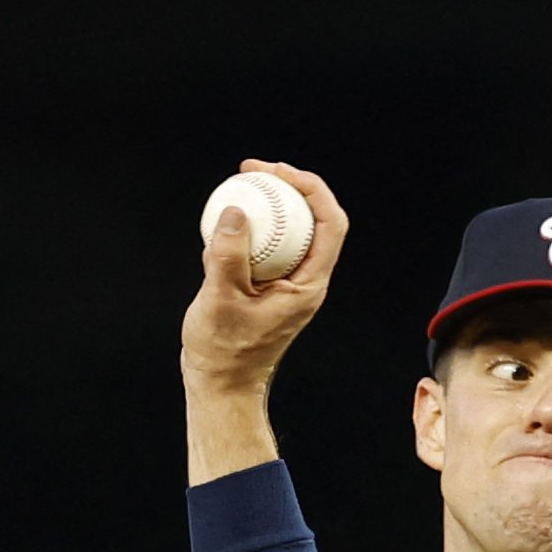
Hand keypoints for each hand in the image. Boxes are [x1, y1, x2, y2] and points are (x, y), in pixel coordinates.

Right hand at [181, 160, 349, 483]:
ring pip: (289, 231)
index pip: (331, 224)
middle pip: (314, 220)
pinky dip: (249, 226)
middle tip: (251, 168)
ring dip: (268, 203)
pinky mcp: (267, 285)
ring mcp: (287, 282)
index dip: (311, 188)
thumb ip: (228, 256)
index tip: (275, 171)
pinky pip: (265, 245)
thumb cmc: (223, 350)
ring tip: (237, 184)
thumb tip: (236, 210)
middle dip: (289, 186)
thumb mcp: (220, 299)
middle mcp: (306, 280)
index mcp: (310, 285)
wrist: (221, 383)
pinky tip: (222, 217)